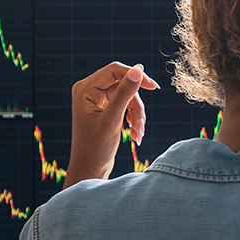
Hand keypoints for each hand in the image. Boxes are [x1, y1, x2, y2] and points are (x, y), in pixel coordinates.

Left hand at [64, 62, 159, 188]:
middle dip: (135, 104)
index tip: (153, 87)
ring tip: (138, 134)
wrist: (89, 170)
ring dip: (136, 114)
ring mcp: (97, 100)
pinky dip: (133, 118)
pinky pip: (125, 105)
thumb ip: (125, 93)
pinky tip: (135, 134)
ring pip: (128, 96)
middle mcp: (89, 91)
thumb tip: (138, 69)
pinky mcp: (105, 108)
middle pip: (123, 84)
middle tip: (141, 124)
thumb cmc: (95, 148)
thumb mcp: (113, 119)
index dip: (135, 76)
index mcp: (85, 89)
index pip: (114, 70)